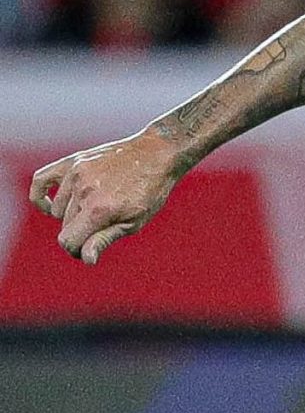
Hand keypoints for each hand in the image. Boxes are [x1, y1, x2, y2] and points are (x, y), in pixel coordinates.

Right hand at [28, 131, 185, 264]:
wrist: (157, 153)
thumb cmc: (150, 191)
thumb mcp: (134, 221)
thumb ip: (105, 239)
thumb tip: (86, 259)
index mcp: (100, 209)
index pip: (68, 241)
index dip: (77, 251)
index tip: (89, 250)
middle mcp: (84, 190)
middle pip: (65, 227)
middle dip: (80, 232)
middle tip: (102, 227)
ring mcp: (76, 174)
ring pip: (58, 210)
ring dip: (71, 215)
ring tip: (96, 209)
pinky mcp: (72, 161)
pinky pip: (40, 180)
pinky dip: (40, 196)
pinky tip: (50, 207)